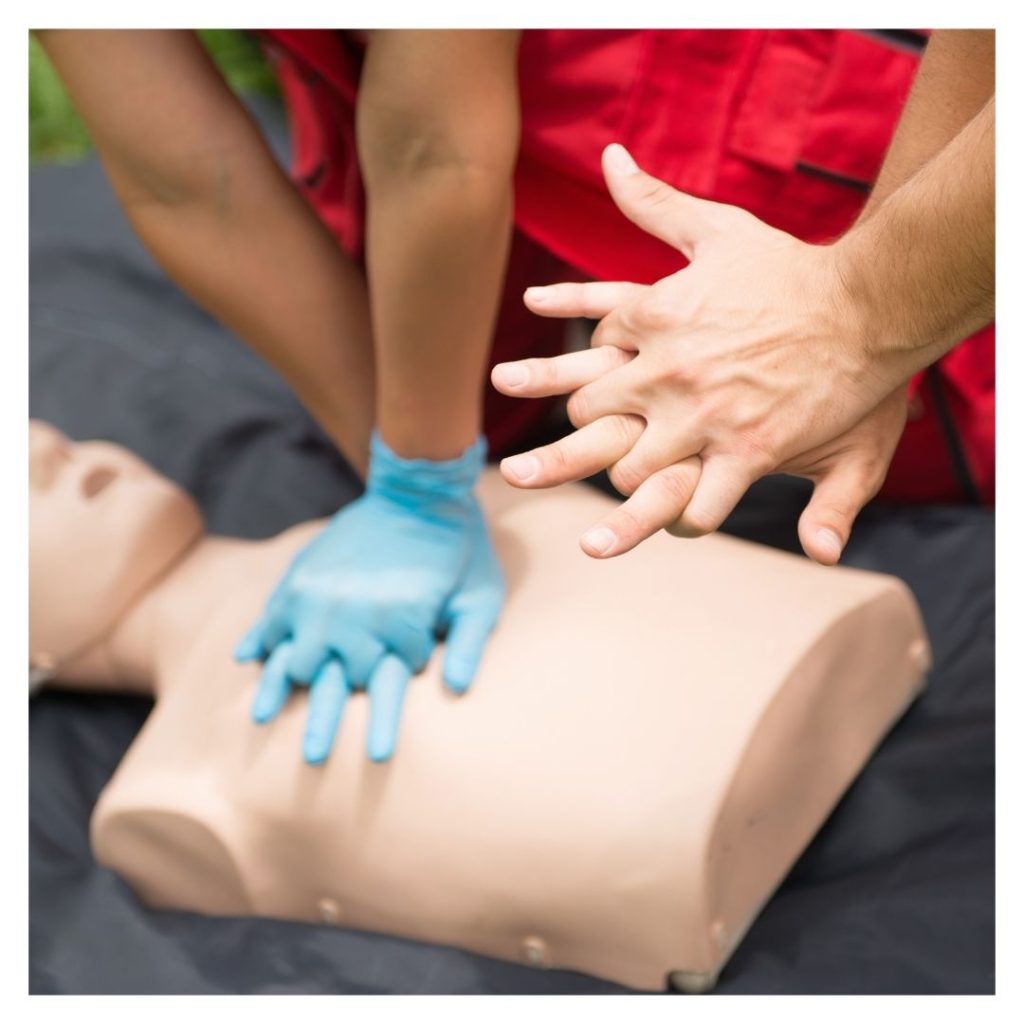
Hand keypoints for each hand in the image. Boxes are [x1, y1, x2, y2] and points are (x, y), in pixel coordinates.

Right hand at [235, 432, 502, 763]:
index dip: (388, 704)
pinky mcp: (302, 579)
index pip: (389, 683)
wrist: (419, 492)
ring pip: (292, 660)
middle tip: (312, 758)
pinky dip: (259, 642)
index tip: (382, 736)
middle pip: (334, 683)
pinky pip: (270, 618)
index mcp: (399, 624)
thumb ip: (471, 643)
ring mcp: (320, 598)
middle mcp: (353, 616)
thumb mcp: (481, 596)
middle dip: (326, 718)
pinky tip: (248, 662)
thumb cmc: (459, 550)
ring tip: (261, 720)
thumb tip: (457, 689)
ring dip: (280, 690)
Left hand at [493, 144, 907, 557]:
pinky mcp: (748, 450)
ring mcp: (702, 414)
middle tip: (581, 450)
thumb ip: (655, 203)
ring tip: (629, 501)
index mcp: (652, 318)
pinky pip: (699, 506)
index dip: (588, 371)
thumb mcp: (717, 227)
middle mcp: (665, 369)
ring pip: (631, 470)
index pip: (588, 353)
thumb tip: (610, 158)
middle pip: (590, 414)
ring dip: (631, 484)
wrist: (866, 303)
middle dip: (588, 433)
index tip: (599, 384)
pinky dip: (689, 520)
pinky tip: (687, 520)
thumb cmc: (792, 268)